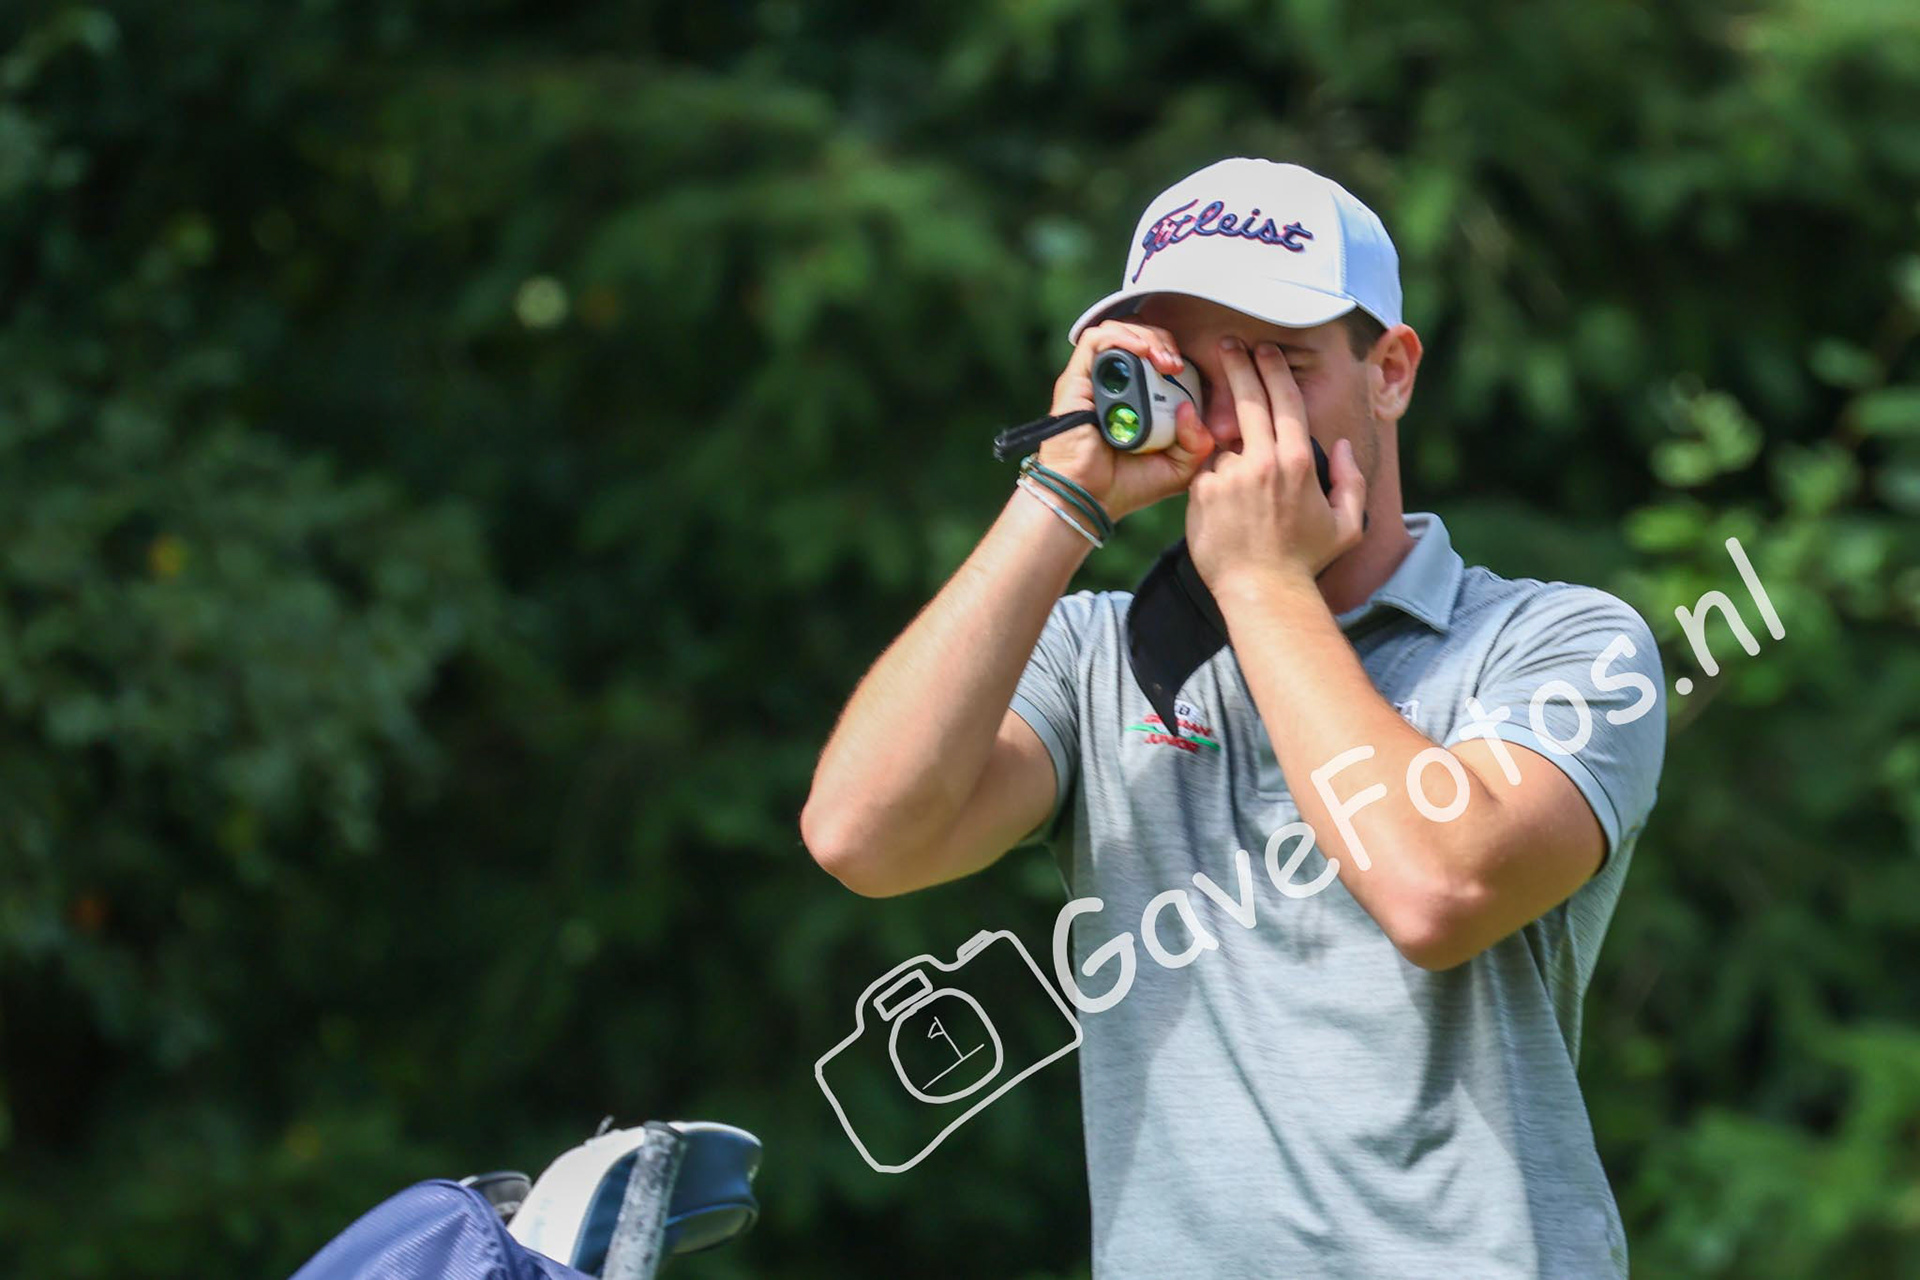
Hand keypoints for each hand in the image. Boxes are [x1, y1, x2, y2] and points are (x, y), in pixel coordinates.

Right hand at [1039, 320, 1215, 522]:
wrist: (1089, 501)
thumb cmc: (1127, 487)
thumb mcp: (1179, 467)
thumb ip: (1196, 442)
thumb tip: (1191, 407)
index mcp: (1137, 399)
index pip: (1156, 356)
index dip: (1175, 354)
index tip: (1188, 374)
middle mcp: (1113, 385)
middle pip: (1139, 338)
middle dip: (1164, 342)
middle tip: (1175, 365)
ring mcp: (1093, 381)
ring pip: (1119, 332)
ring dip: (1146, 337)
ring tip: (1162, 360)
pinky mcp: (1075, 380)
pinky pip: (1096, 341)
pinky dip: (1121, 338)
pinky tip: (1142, 352)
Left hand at [1185, 336, 1365, 596]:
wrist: (1262, 592)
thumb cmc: (1304, 560)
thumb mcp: (1346, 525)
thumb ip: (1350, 481)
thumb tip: (1337, 445)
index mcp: (1296, 462)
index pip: (1284, 400)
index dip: (1273, 369)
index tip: (1264, 350)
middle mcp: (1261, 461)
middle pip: (1247, 399)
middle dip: (1237, 365)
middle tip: (1227, 344)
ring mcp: (1228, 475)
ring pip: (1223, 441)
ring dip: (1224, 443)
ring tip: (1229, 458)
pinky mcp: (1201, 492)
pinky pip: (1205, 469)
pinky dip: (1211, 474)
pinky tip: (1219, 496)